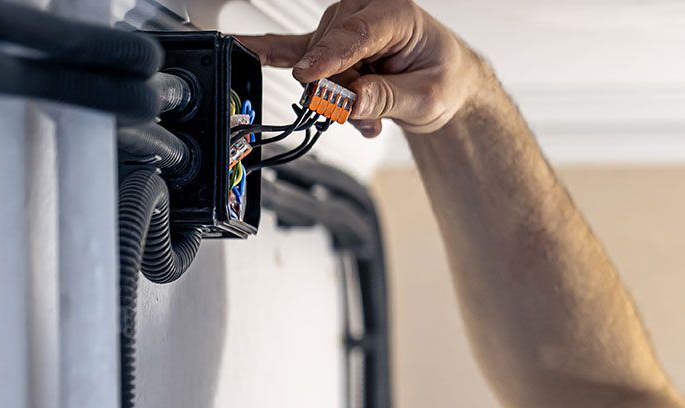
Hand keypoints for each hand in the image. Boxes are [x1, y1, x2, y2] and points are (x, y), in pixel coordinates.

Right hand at [235, 0, 486, 136]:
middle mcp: (365, 11)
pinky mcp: (329, 45)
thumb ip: (387, 98)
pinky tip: (240, 49)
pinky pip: (290, 48)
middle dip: (343, 95)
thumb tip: (350, 101)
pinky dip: (268, 52)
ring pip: (317, 67)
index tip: (310, 77)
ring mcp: (343, 26)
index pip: (356, 33)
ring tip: (368, 117)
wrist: (444, 79)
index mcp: (396, 13)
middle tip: (367, 119)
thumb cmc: (442, 78)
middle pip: (331, 55)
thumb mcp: (428, 98)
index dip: (331, 57)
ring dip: (337, 99)